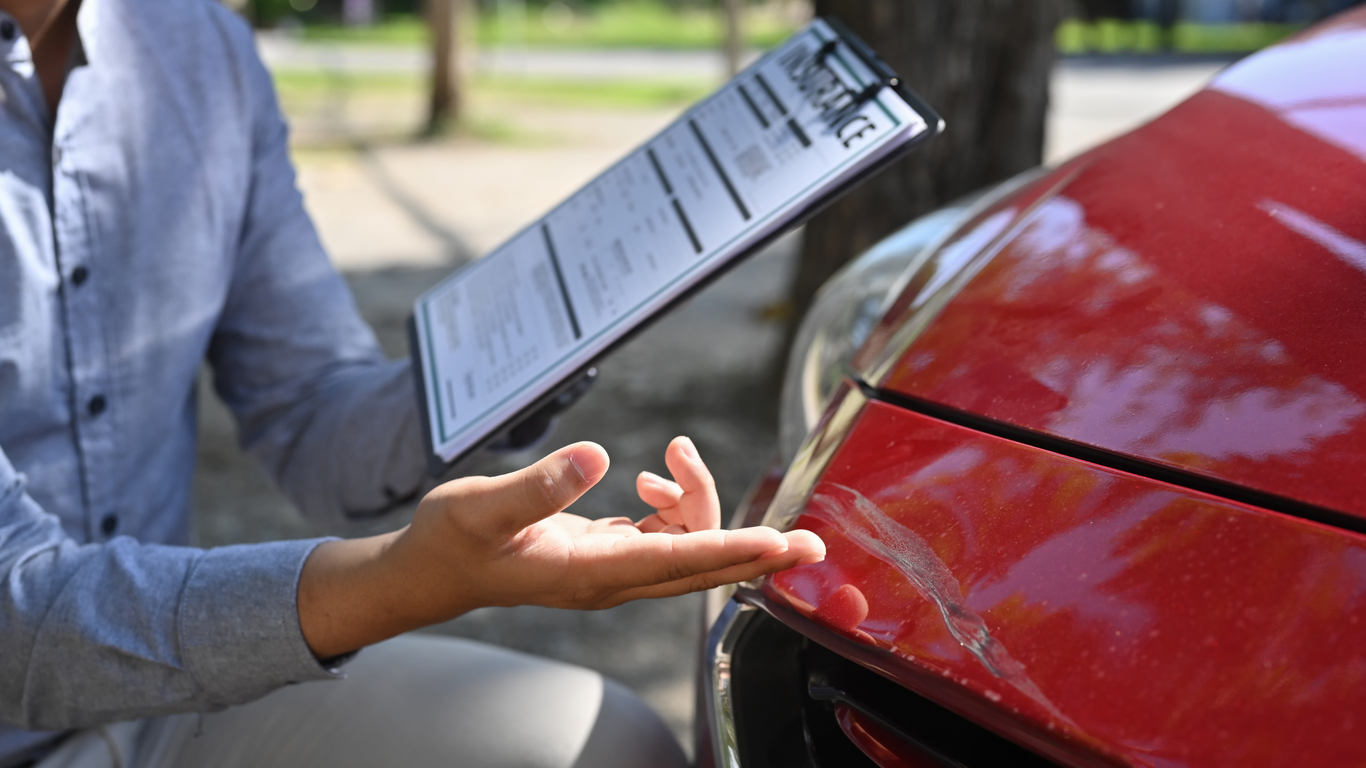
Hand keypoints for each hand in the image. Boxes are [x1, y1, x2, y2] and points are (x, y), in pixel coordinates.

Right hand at [298, 438, 823, 657]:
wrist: (430, 571)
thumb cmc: (452, 540)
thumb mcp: (482, 506)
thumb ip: (540, 486)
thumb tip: (598, 457)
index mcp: (587, 573)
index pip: (676, 562)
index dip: (732, 550)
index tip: (780, 547)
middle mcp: (610, 581)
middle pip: (701, 567)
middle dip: (758, 554)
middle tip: (813, 543)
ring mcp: (613, 573)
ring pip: (687, 546)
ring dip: (698, 501)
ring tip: (672, 457)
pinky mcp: (609, 559)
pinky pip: (667, 540)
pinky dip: (676, 508)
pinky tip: (654, 482)